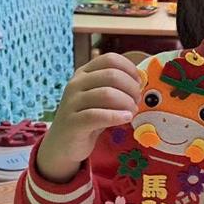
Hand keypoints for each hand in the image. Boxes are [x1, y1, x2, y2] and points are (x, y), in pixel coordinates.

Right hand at [36, 53, 141, 182]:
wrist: (63, 144)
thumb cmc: (87, 118)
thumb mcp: (100, 98)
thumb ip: (115, 88)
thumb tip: (140, 82)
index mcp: (83, 73)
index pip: (110, 59)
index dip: (129, 69)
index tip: (138, 83)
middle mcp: (76, 84)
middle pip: (112, 75)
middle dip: (131, 88)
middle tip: (137, 101)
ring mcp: (72, 102)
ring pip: (106, 94)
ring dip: (126, 103)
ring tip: (132, 112)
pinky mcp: (73, 122)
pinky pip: (97, 115)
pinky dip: (116, 116)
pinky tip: (126, 119)